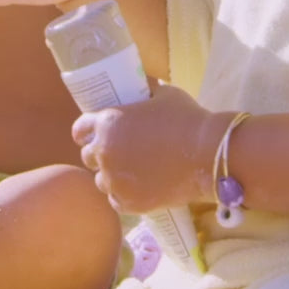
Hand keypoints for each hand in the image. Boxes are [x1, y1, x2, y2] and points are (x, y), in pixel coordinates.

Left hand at [73, 84, 219, 213]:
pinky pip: (116, 200)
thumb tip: (141, 86)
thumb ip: (144, 91)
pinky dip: (123, 194)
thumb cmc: (187, 119)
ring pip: (101, 180)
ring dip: (111, 175)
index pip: (80, 129)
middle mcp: (105, 152)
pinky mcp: (129, 202)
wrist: (208, 154)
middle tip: (119, 152)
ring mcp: (115, 180)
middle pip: (89, 156)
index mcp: (108, 122)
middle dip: (100, 153)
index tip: (93, 134)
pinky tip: (137, 188)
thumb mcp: (163, 94)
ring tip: (130, 173)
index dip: (86, 131)